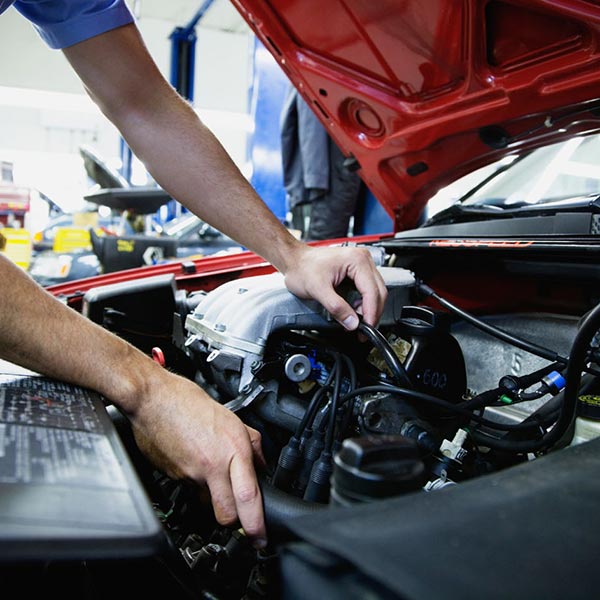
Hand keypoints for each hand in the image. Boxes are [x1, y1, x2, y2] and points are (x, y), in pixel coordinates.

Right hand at [127, 370, 266, 547]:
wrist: (152, 399)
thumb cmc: (188, 402)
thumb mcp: (231, 418)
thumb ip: (251, 444)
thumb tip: (261, 464)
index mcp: (231, 449)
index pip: (248, 496)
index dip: (255, 523)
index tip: (261, 537)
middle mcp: (213, 465)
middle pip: (226, 515)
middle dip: (234, 521)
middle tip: (240, 515)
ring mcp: (191, 474)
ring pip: (207, 502)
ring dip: (213, 497)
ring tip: (212, 472)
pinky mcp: (174, 477)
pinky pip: (191, 490)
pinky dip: (196, 482)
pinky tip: (195, 461)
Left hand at [282, 244, 387, 328]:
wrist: (294, 260)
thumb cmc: (302, 267)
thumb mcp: (318, 290)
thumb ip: (337, 307)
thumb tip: (352, 323)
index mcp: (357, 260)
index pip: (372, 291)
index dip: (371, 313)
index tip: (367, 328)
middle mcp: (363, 259)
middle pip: (379, 292)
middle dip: (372, 313)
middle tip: (364, 330)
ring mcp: (361, 264)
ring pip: (375, 292)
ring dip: (369, 309)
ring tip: (358, 322)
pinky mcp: (357, 270)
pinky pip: (368, 290)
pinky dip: (364, 303)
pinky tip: (355, 312)